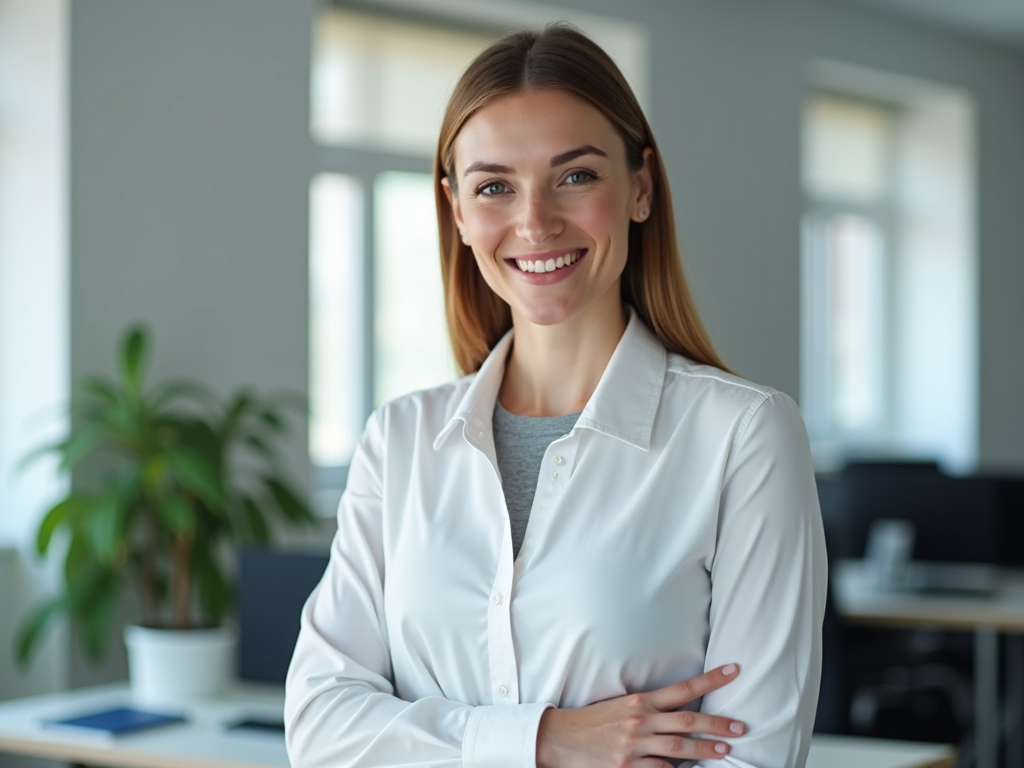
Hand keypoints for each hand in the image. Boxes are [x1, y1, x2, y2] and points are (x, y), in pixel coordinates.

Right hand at [535, 664, 743, 767]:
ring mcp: (633, 746)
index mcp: (640, 701)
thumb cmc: (593, 721)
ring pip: (678, 749)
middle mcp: (640, 721)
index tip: (733, 671)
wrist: (560, 739)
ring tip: (725, 748)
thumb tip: (679, 714)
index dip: (710, 679)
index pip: (682, 688)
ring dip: (704, 749)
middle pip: (687, 721)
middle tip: (739, 726)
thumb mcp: (621, 706)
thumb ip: (649, 709)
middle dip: (717, 723)